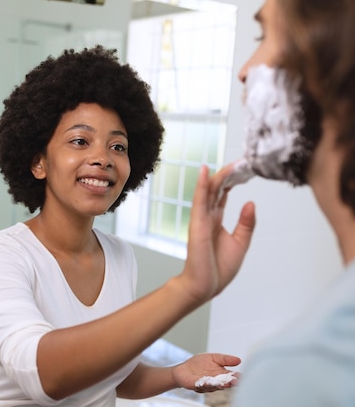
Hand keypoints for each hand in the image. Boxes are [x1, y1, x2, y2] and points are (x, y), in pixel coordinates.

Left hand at [173, 353, 240, 392]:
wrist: (183, 369)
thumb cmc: (198, 364)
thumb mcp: (213, 358)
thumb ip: (225, 359)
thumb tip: (239, 360)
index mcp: (221, 374)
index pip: (231, 377)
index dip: (236, 377)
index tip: (241, 376)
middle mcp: (216, 381)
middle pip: (225, 383)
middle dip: (230, 383)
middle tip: (235, 382)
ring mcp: (207, 385)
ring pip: (215, 386)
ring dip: (220, 385)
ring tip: (224, 383)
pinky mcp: (197, 385)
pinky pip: (202, 385)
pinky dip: (205, 384)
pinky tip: (208, 382)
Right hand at [179, 164, 255, 302]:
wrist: (204, 287)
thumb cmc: (218, 269)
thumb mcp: (240, 243)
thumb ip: (246, 223)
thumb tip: (251, 203)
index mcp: (216, 220)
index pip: (224, 194)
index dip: (233, 180)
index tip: (244, 169)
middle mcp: (207, 216)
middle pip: (217, 189)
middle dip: (229, 174)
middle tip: (243, 162)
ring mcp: (201, 219)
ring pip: (209, 191)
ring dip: (219, 175)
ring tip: (232, 163)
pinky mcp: (197, 224)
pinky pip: (199, 201)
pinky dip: (202, 185)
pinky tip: (206, 172)